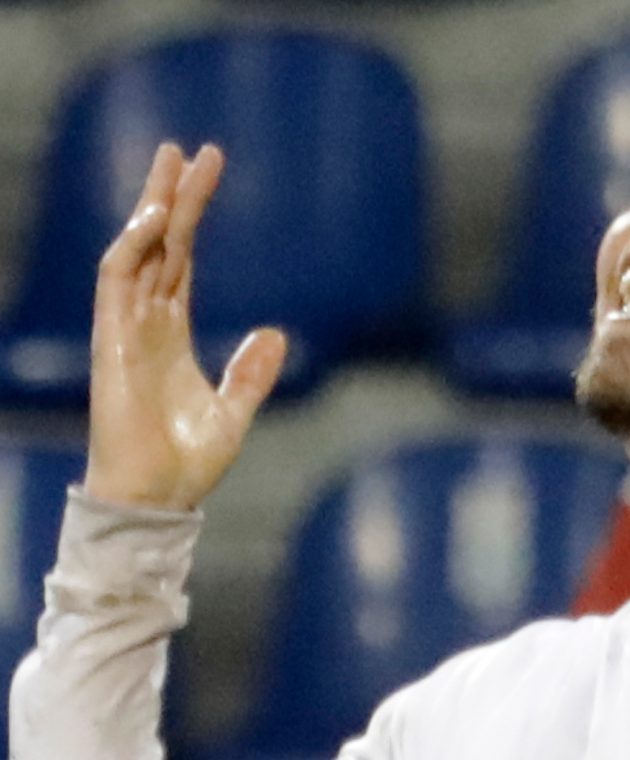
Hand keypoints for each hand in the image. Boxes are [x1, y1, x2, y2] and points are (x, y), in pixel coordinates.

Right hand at [83, 143, 286, 509]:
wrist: (158, 500)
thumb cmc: (186, 464)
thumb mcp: (234, 410)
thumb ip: (252, 372)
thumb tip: (277, 332)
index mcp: (171, 335)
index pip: (180, 262)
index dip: (191, 219)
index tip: (206, 176)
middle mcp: (145, 324)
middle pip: (158, 245)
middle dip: (171, 197)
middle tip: (187, 149)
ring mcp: (125, 330)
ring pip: (136, 251)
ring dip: (152, 207)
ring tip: (172, 162)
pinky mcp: (112, 342)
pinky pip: (116, 281)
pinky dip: (132, 245)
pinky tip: (156, 216)